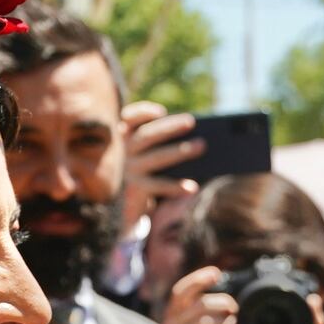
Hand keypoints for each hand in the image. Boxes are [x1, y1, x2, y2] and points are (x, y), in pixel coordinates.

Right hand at [122, 102, 203, 228]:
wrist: (123, 212)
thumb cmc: (143, 177)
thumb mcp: (146, 158)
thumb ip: (159, 147)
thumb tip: (193, 142)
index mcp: (125, 139)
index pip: (129, 119)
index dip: (143, 113)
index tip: (160, 112)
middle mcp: (124, 152)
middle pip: (147, 135)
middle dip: (169, 127)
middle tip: (190, 122)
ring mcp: (128, 171)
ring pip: (155, 157)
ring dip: (179, 150)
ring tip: (200, 146)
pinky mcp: (134, 190)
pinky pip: (157, 186)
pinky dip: (175, 186)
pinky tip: (192, 188)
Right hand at [163, 266, 237, 323]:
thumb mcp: (186, 323)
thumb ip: (197, 307)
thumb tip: (221, 287)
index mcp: (171, 314)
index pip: (181, 291)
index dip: (198, 279)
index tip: (216, 273)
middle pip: (201, 305)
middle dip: (223, 302)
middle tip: (234, 307)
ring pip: (209, 322)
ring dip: (226, 320)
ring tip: (233, 323)